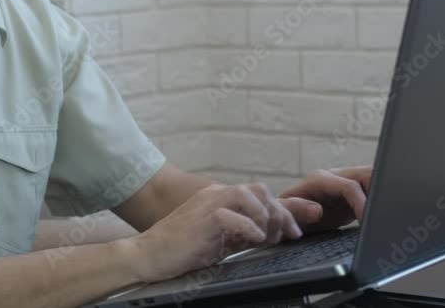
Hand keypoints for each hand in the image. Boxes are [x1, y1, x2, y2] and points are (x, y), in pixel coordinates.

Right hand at [123, 183, 301, 282]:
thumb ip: (241, 233)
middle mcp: (215, 195)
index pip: (258, 194)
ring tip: (270, 236)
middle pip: (258, 190)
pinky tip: (255, 240)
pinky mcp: (201, 220)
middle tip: (290, 234)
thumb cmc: (181, 250)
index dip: (282, 208)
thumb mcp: (219, 240)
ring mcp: (207, 204)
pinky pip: (230, 216)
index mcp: (219, 197)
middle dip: (280, 211)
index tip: (296, 228)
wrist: (148, 254)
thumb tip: (268, 235)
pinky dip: (248, 228)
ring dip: (266, 215)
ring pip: (247, 195)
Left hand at [277, 166, 372, 232]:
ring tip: (382, 218)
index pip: (349, 186)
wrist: (282, 220)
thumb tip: (318, 210)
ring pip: (373, 180)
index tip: (367, 221)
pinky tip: (380, 218)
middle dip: (378, 194)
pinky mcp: (350, 197)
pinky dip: (378, 203)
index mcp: (319, 180)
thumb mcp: (282, 215)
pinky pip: (371, 193)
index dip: (362, 202)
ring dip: (381, 196)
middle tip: (381, 219)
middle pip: (367, 175)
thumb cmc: (279, 217)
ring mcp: (343, 185)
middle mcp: (333, 178)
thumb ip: (294, 209)